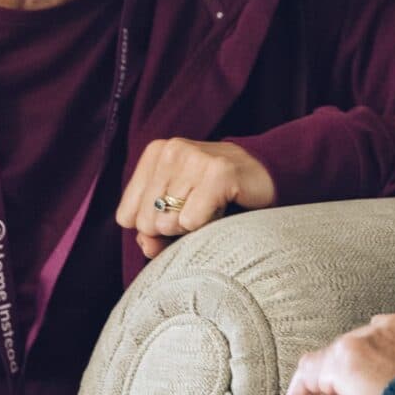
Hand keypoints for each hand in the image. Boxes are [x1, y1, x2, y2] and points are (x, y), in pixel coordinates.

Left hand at [116, 138, 274, 258]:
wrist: (268, 176)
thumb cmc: (217, 197)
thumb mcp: (177, 213)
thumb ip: (153, 233)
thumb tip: (145, 244)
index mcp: (153, 154)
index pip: (127, 216)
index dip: (153, 229)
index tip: (179, 215)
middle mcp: (170, 150)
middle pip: (146, 221)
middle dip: (173, 229)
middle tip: (199, 212)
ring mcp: (194, 157)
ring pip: (169, 222)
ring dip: (194, 227)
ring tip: (213, 207)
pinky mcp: (218, 171)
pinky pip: (192, 221)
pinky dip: (208, 225)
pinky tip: (224, 206)